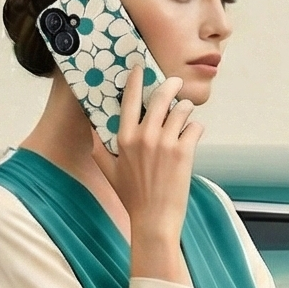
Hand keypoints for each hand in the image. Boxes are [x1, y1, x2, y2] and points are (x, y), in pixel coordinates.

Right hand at [91, 57, 200, 280]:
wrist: (154, 220)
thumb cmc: (131, 197)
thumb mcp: (108, 172)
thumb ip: (98, 147)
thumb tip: (92, 128)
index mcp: (124, 139)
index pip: (129, 99)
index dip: (136, 79)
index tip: (140, 67)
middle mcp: (144, 137)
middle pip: (160, 96)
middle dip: (171, 86)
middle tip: (175, 83)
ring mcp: (165, 143)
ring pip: (182, 109)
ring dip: (186, 109)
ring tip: (186, 114)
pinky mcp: (184, 151)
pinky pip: (196, 126)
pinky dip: (196, 128)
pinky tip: (193, 135)